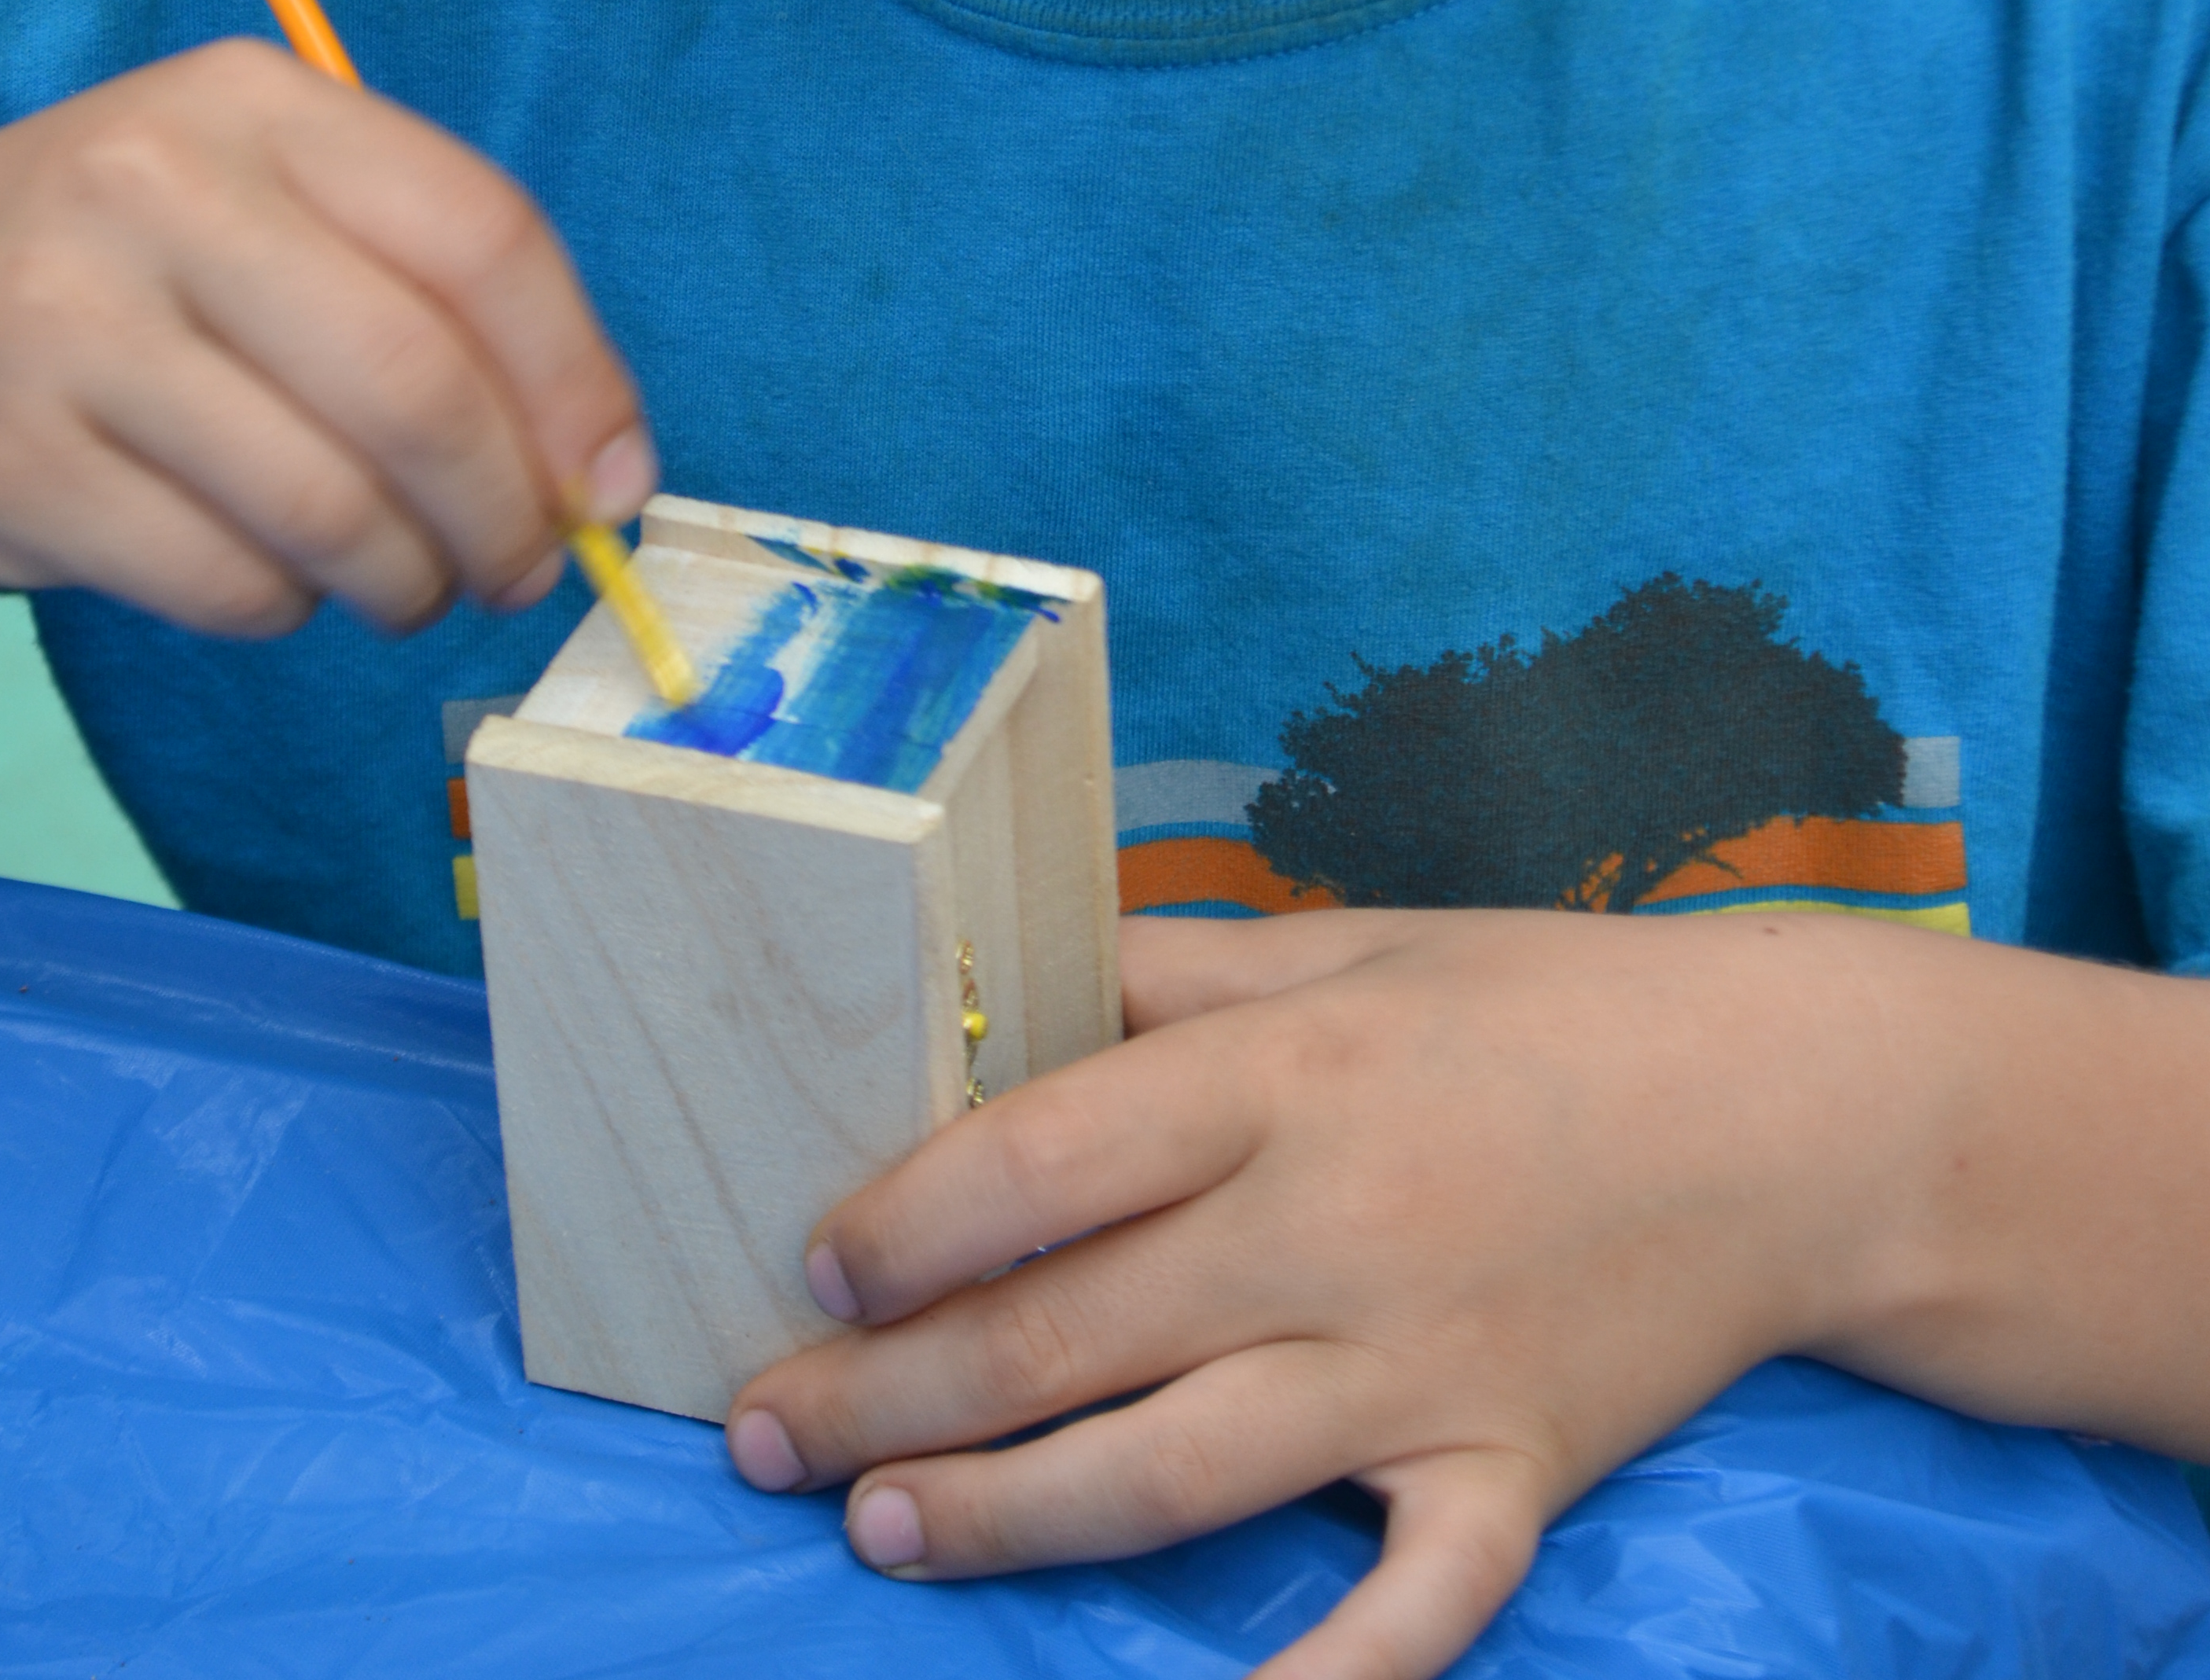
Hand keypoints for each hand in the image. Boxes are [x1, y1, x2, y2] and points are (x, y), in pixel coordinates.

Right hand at [0, 41, 650, 635]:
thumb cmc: (105, 264)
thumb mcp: (255, 197)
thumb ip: (426, 292)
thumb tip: (603, 468)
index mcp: (256, 104)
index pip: (482, 235)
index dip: (580, 379)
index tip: (614, 480)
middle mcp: (159, 191)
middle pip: (417, 386)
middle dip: (505, 512)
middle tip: (520, 568)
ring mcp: (71, 327)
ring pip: (328, 505)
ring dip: (403, 582)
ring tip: (404, 587)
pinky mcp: (13, 466)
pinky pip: (223, 581)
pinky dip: (283, 608)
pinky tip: (270, 578)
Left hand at [725, 905, 1925, 1678]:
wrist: (1788, 1108)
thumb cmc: (1541, 1003)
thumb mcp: (1346, 948)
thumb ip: (1167, 979)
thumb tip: (998, 1007)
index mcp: (1281, 1081)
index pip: (1041, 1161)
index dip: (905, 1222)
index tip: (815, 1266)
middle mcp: (1331, 1229)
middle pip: (1066, 1335)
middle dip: (893, 1395)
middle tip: (769, 1432)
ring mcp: (1422, 1368)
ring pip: (1173, 1475)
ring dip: (1010, 1520)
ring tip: (886, 1534)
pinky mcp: (1513, 1472)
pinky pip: (1408, 1608)